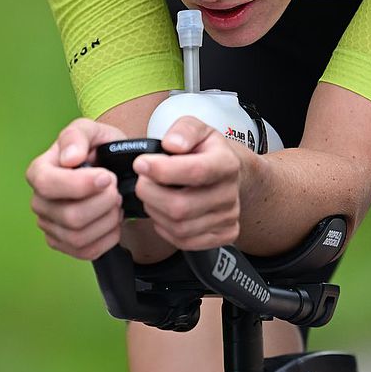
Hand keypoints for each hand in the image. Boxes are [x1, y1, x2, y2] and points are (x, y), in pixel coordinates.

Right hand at [26, 118, 126, 259]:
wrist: (112, 169)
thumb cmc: (98, 149)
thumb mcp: (91, 130)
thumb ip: (77, 136)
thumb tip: (70, 158)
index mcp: (39, 171)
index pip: (48, 184)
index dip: (80, 185)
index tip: (108, 177)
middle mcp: (39, 202)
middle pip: (70, 216)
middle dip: (103, 203)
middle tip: (116, 189)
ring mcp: (49, 226)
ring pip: (79, 237)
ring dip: (108, 221)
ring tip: (116, 204)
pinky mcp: (63, 244)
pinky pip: (86, 252)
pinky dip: (108, 238)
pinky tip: (113, 221)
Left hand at [133, 117, 246, 250]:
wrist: (227, 173)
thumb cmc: (206, 151)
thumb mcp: (197, 129)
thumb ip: (184, 130)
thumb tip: (173, 144)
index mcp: (226, 164)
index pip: (195, 171)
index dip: (162, 170)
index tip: (141, 164)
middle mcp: (229, 193)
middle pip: (181, 206)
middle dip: (150, 194)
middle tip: (142, 181)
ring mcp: (228, 217)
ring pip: (179, 228)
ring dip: (155, 212)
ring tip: (153, 195)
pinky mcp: (223, 234)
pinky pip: (185, 242)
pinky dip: (166, 229)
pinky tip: (164, 213)